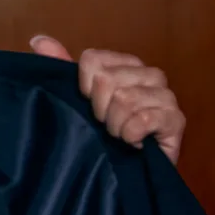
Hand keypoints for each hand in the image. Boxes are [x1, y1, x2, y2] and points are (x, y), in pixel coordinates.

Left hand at [28, 35, 185, 165]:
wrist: (131, 173)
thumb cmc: (105, 134)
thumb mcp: (78, 99)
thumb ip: (61, 66)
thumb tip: (38, 40)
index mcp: (126, 64)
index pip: (93, 59)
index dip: (83, 88)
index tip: (89, 105)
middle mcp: (150, 74)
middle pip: (107, 80)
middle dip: (99, 111)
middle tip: (107, 125)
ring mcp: (166, 96)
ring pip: (124, 99)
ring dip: (115, 126)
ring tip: (121, 135)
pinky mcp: (176, 119)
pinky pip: (143, 119)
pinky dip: (130, 135)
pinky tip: (134, 142)